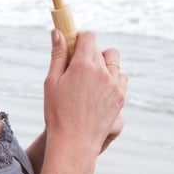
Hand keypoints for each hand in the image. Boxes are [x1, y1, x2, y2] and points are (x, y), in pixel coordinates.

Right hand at [43, 30, 126, 159]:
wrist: (74, 142)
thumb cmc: (57, 112)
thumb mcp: (51, 82)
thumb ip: (58, 55)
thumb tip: (58, 32)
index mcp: (83, 65)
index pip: (88, 36)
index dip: (80, 38)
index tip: (74, 45)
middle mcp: (102, 72)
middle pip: (99, 48)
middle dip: (89, 52)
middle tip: (77, 66)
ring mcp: (114, 84)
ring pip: (114, 60)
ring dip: (104, 62)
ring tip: (91, 77)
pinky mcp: (120, 96)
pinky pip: (121, 76)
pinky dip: (113, 77)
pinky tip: (100, 87)